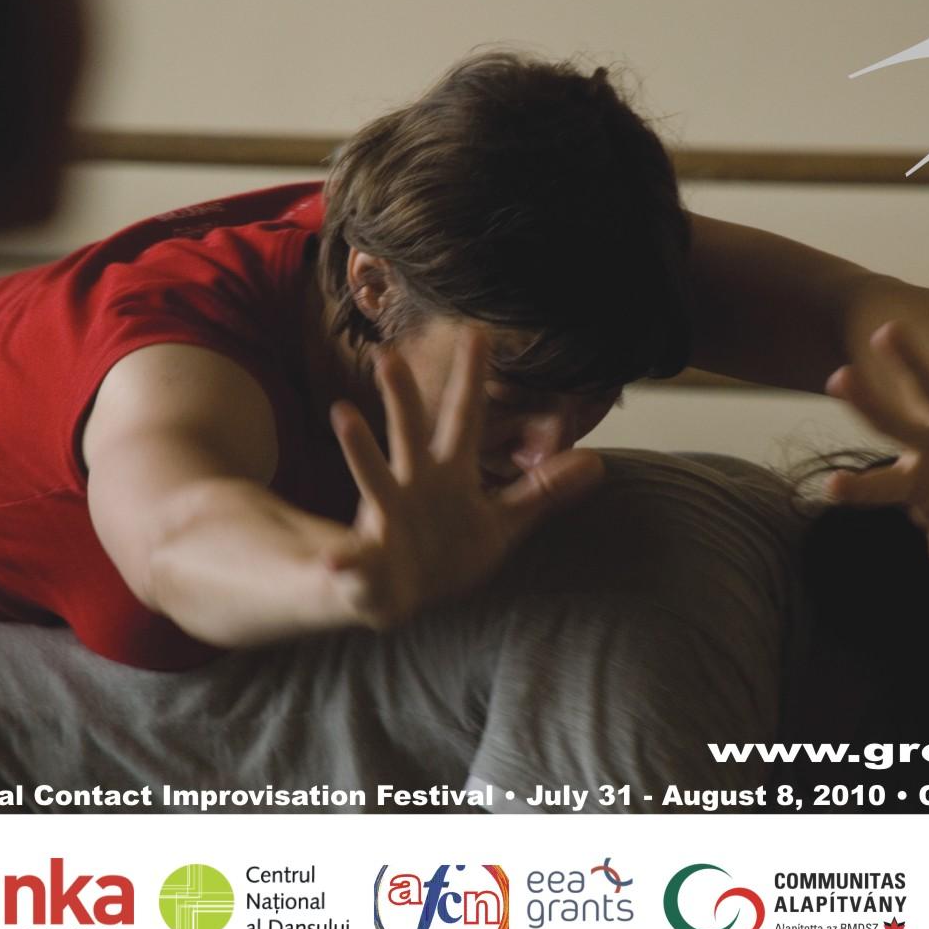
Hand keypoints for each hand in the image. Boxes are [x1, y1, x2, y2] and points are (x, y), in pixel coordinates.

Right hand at [325, 329, 603, 627]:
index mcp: (450, 474)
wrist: (404, 595)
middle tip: (390, 354)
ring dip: (359, 447)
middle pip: (410, 432)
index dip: (472, 379)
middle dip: (402, 396)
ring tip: (342, 414)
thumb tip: (596, 463)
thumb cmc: (450, 550)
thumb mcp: (504, 522)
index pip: (465, 418)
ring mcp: (387, 516)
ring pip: (373, 476)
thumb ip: (543, 490)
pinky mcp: (368, 558)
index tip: (478, 333)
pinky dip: (341, 559)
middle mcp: (414, 484)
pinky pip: (351, 558)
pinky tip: (331, 560)